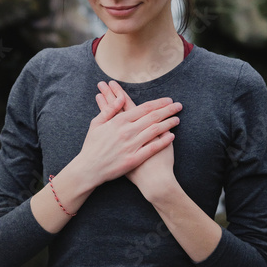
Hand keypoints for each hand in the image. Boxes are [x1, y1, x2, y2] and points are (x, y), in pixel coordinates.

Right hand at [96, 81, 179, 201]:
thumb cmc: (91, 145)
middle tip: (178, 106)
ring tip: (177, 119)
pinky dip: (163, 141)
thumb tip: (121, 97)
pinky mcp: (133, 160)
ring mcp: (130, 145)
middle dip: (167, 110)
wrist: (88, 169)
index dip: (158, 103)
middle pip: (152, 117)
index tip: (168, 100)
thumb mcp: (96, 123)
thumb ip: (109, 109)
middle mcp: (126, 131)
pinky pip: (152, 148)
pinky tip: (171, 136)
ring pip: (154, 131)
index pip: (143, 108)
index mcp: (118, 121)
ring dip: (168, 123)